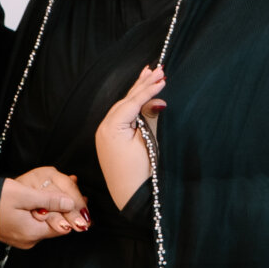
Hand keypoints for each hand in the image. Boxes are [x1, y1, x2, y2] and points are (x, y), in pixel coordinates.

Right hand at [0, 168, 88, 249]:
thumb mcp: (25, 195)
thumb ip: (50, 200)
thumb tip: (71, 203)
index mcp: (33, 233)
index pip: (63, 226)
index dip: (73, 212)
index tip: (82, 198)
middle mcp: (29, 240)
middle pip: (55, 226)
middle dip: (64, 210)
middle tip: (77, 193)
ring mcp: (21, 239)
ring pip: (45, 225)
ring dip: (53, 211)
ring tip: (62, 194)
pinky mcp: (16, 234)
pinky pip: (35, 225)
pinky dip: (41, 214)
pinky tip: (43, 202)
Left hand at [95, 65, 164, 210]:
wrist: (131, 198)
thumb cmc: (142, 173)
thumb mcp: (148, 143)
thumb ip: (151, 119)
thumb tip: (157, 101)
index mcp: (112, 128)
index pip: (132, 102)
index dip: (149, 89)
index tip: (164, 78)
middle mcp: (104, 128)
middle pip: (126, 100)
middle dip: (142, 85)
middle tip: (159, 69)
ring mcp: (105, 134)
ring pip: (123, 107)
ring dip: (137, 92)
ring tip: (149, 74)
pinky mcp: (109, 140)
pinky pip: (121, 116)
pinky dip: (132, 105)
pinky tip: (140, 96)